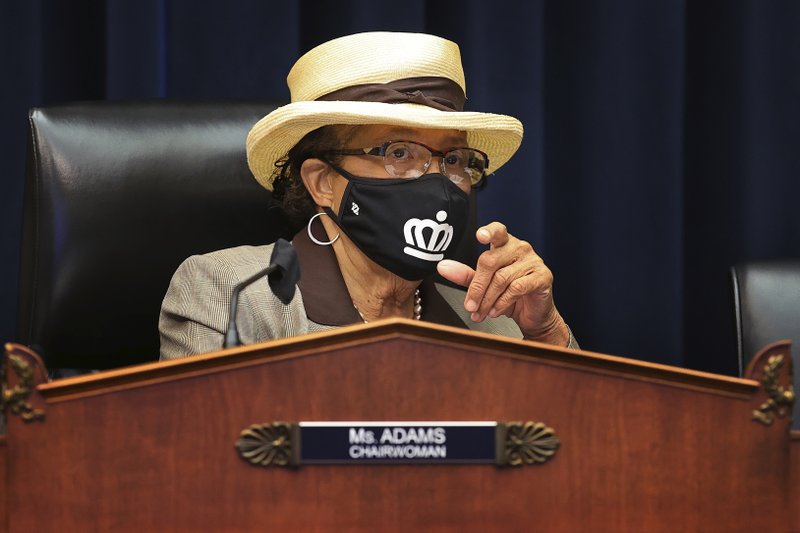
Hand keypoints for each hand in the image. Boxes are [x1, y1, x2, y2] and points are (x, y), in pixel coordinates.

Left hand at [437, 222, 569, 345]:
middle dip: (477, 287)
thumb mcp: (484, 285)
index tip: (480, 235)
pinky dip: (503, 302)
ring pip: (502, 278)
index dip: (489, 231)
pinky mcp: (543, 276)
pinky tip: (496, 311)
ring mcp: (533, 261)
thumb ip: (465, 275)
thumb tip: (442, 267)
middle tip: (470, 306)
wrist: (532, 314)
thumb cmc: (509, 295)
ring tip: (481, 313)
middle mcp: (520, 248)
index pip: (497, 231)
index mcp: (504, 244)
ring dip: (487, 300)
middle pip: (490, 261)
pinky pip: (517, 287)